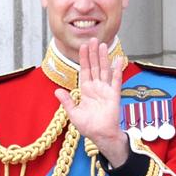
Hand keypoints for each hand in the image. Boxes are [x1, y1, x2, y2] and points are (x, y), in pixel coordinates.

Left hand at [56, 39, 129, 165]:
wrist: (101, 135)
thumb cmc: (88, 127)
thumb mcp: (73, 113)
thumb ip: (66, 101)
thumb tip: (57, 91)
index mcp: (86, 90)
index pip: (84, 70)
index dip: (84, 59)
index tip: (83, 47)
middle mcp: (96, 87)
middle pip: (94, 66)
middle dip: (93, 53)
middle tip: (93, 39)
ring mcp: (105, 90)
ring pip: (104, 70)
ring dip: (103, 57)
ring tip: (103, 45)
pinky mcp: (114, 95)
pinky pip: (116, 80)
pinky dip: (117, 70)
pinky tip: (118, 59)